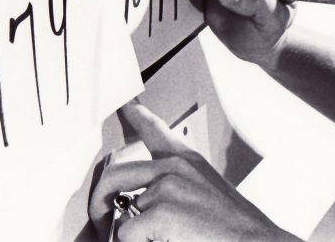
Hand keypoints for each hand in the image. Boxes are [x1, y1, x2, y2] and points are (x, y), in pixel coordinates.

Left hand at [89, 102, 297, 241]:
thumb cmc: (235, 229)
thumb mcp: (208, 195)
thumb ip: (177, 190)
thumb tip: (143, 202)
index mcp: (188, 162)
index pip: (156, 131)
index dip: (136, 116)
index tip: (126, 105)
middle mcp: (174, 168)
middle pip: (115, 174)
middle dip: (100, 200)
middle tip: (102, 221)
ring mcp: (167, 186)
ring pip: (120, 211)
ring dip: (125, 232)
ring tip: (144, 240)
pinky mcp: (162, 210)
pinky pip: (125, 233)